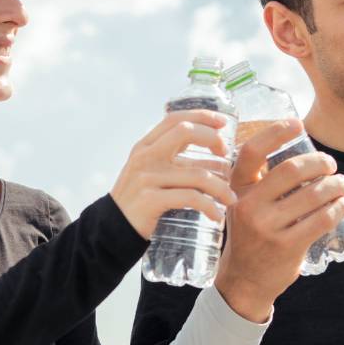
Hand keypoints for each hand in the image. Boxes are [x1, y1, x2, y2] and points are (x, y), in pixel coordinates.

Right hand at [110, 110, 236, 238]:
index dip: (201, 116)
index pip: (174, 119)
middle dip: (212, 139)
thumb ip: (173, 158)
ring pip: (197, 175)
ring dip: (221, 187)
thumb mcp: (150, 171)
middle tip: (226, 155)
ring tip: (230, 199)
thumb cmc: (138, 200)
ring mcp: (147, 178)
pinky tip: (216, 215)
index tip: (223, 122)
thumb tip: (213, 152)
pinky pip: (191, 199)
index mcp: (145, 146)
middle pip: (185, 132)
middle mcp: (145, 157)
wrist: (113, 228)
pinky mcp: (151, 200)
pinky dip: (209, 207)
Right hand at [214, 118, 343, 321]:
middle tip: (331, 165)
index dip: (276, 133)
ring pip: (313, 194)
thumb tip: (302, 155)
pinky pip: (322, 218)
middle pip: (292, 169)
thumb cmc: (251, 236)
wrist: (244, 281)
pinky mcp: (287, 246)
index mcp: (237, 190)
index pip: (253, 152)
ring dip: (336, 185)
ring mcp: (268, 228)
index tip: (297, 124)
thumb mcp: (244, 206)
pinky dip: (339, 207)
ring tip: (343, 185)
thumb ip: (262, 183)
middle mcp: (249, 206)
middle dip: (320, 163)